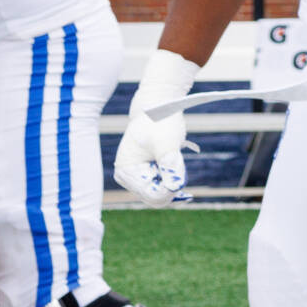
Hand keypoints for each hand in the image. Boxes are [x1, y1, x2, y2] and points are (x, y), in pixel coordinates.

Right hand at [113, 50, 198, 200]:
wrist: (158, 109)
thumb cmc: (159, 122)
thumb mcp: (166, 142)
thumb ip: (169, 165)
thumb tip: (173, 188)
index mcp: (126, 172)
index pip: (151, 195)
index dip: (169, 190)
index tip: (180, 176)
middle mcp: (129, 178)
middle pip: (157, 198)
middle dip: (172, 185)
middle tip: (176, 161)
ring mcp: (139, 178)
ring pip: (163, 193)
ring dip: (174, 179)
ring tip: (173, 155)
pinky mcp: (149, 174)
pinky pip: (165, 186)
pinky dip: (174, 177)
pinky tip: (175, 161)